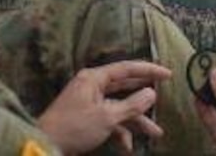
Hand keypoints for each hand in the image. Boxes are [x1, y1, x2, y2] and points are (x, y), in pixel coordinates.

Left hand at [37, 60, 170, 154]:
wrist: (47, 144)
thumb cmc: (75, 127)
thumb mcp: (107, 117)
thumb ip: (131, 105)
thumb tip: (151, 93)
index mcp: (94, 78)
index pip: (126, 68)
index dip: (148, 70)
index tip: (168, 74)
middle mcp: (92, 86)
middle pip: (124, 87)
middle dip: (144, 97)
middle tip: (165, 95)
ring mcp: (89, 102)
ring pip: (119, 106)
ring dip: (136, 120)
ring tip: (156, 134)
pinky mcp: (87, 117)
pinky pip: (109, 119)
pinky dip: (120, 131)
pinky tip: (128, 146)